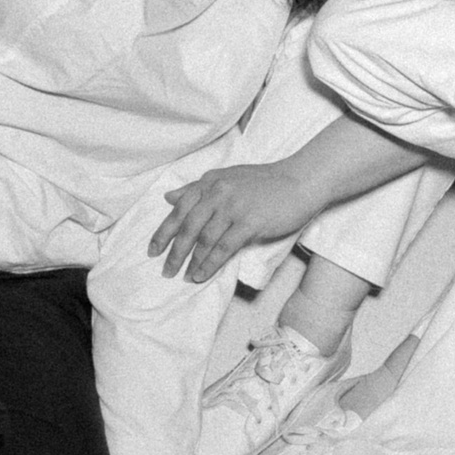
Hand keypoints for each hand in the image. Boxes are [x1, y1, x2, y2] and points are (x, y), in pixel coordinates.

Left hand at [147, 159, 313, 281]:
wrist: (301, 181)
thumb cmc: (267, 181)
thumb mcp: (229, 177)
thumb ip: (198, 188)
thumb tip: (169, 197)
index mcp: (210, 182)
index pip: (180, 209)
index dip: (164, 231)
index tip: (153, 250)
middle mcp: (218, 193)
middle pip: (188, 227)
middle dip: (174, 252)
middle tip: (165, 270)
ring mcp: (234, 208)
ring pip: (204, 240)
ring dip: (192, 261)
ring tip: (183, 276)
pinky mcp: (250, 223)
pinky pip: (223, 247)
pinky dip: (210, 264)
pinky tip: (201, 275)